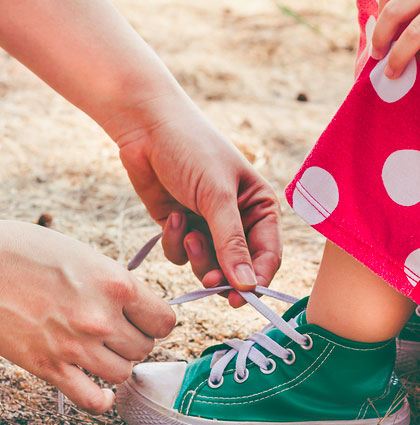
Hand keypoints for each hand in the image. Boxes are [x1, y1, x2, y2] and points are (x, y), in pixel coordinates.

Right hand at [0, 221, 174, 413]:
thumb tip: (136, 307)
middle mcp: (102, 318)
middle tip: (118, 330)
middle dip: (135, 340)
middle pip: (145, 347)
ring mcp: (75, 346)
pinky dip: (100, 400)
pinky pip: (91, 400)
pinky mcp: (48, 367)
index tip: (144, 319)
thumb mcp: (86, 256)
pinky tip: (98, 388)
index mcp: (117, 284)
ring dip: (117, 363)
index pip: (165, 321)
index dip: (156, 321)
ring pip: (123, 373)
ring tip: (103, 350)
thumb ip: (116, 284)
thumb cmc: (29, 251)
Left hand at [109, 94, 281, 307]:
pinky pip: (181, 254)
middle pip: (238, 268)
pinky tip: (170, 216)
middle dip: (221, 272)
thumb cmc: (192, 150)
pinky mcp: (180, 227)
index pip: (268, 255)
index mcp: (259, 208)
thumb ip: (232, 243)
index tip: (239, 298)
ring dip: (196, 256)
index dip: (256, 279)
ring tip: (186, 231)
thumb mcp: (217, 196)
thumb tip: (247, 286)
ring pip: (208, 265)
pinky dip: (174, 242)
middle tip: (207, 280)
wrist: (146, 126)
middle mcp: (238, 220)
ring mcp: (208, 225)